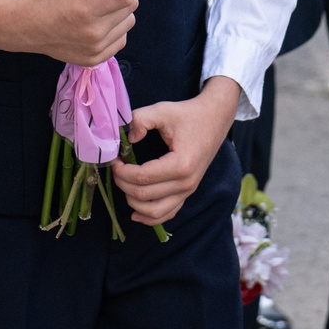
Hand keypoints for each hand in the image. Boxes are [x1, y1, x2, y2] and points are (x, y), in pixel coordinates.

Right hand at [0, 0, 137, 65]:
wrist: (20, 25)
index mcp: (85, 10)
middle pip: (130, 9)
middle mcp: (92, 33)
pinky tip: (101, 21)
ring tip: (104, 5)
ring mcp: (93, 49)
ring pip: (128, 24)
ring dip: (122, 12)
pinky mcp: (92, 59)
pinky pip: (120, 40)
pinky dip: (116, 29)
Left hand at [114, 77, 240, 226]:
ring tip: (123, 184)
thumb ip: (140, 119)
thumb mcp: (163, 110)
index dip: (123, 172)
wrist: (214, 119)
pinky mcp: (187, 193)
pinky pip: (167, 214)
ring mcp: (188, 191)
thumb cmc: (188, 115)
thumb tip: (127, 138)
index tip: (114, 161)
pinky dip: (150, 217)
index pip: (143, 177)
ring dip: (133, 202)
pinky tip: (135, 213)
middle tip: (115, 169)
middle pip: (144, 195)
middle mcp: (186, 183)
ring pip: (154, 211)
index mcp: (181, 164)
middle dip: (123, 184)